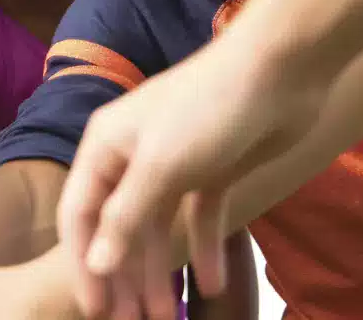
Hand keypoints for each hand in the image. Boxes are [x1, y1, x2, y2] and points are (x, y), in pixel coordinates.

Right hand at [58, 41, 325, 318]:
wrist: (281, 67)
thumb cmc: (209, 108)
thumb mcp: (161, 166)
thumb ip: (126, 217)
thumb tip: (96, 264)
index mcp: (105, 148)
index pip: (81, 217)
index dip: (84, 265)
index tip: (94, 311)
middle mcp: (132, 157)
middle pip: (118, 228)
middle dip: (123, 277)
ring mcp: (175, 164)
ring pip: (158, 229)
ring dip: (161, 272)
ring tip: (167, 316)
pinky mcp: (214, 170)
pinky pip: (201, 219)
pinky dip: (206, 249)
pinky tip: (213, 285)